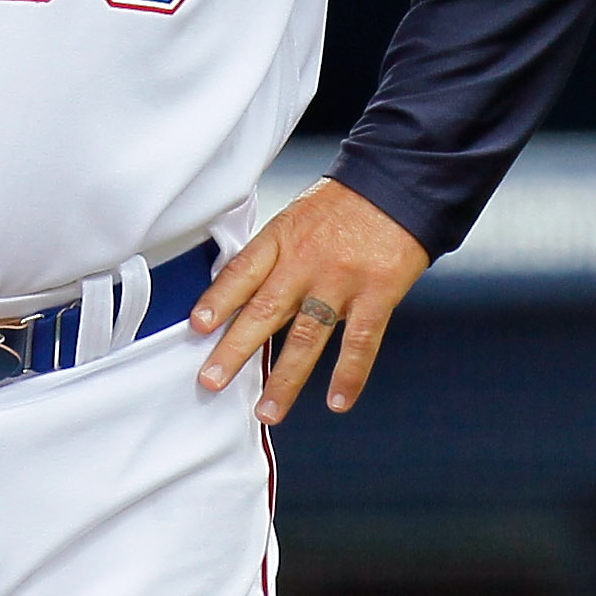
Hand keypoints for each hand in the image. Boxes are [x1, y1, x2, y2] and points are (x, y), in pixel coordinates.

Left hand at [191, 179, 427, 422]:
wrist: (398, 184)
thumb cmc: (345, 204)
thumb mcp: (296, 216)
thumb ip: (273, 254)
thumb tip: (241, 291)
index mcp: (282, 238)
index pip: (242, 272)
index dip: (217, 300)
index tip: (196, 326)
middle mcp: (306, 261)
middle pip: (264, 310)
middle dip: (235, 349)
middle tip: (212, 380)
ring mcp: (342, 280)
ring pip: (307, 336)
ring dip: (285, 379)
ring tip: (267, 411)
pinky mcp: (378, 294)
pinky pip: (360, 342)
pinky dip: (348, 375)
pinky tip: (337, 401)